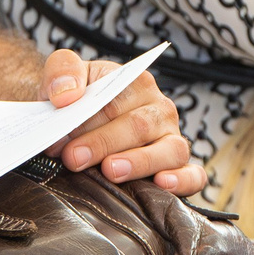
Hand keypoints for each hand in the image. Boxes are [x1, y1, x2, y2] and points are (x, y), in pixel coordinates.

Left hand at [39, 47, 207, 194]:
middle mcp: (159, 110)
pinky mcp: (179, 168)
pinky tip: (162, 184)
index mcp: (137, 83)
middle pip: (139, 126)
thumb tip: (66, 95)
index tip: (61, 141)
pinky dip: (182, 180)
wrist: (76, 120)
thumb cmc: (75, 100)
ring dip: (139, 162)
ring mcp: (171, 139)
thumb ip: (62, 70)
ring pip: (169, 150)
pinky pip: (193, 175)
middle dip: (103, 144)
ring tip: (111, 171)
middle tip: (73, 158)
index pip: (116, 102)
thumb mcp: (63, 74)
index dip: (88, 123)